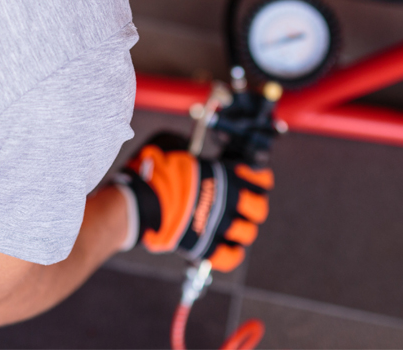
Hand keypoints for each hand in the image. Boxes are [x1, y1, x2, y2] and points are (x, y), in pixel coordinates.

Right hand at [116, 134, 272, 271]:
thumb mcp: (174, 144)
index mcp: (226, 175)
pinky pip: (230, 258)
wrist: (141, 200)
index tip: (249, 177)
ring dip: (241, 229)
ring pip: (248, 233)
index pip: (261, 178)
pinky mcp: (206, 248)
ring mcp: (219, 226)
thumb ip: (189, 148)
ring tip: (229, 226)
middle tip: (241, 204)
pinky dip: (230, 254)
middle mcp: (228, 201)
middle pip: (259, 209)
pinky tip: (224, 247)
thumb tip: (189, 149)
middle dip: (253, 206)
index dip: (258, 178)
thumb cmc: (154, 169)